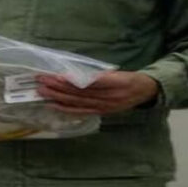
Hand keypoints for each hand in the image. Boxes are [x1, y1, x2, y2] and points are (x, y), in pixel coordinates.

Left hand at [36, 71, 159, 114]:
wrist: (145, 92)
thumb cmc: (129, 78)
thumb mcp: (118, 73)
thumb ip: (99, 76)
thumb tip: (74, 75)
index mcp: (114, 84)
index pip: (90, 83)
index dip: (73, 81)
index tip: (57, 77)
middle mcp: (108, 98)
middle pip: (80, 93)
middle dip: (58, 87)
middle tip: (42, 80)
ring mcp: (104, 107)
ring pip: (77, 102)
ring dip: (58, 97)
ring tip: (42, 91)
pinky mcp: (101, 112)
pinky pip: (81, 111)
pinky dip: (66, 108)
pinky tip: (53, 105)